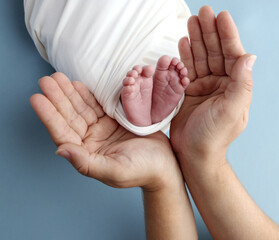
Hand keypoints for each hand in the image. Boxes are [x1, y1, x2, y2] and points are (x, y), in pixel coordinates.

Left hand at [31, 72, 177, 190]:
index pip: (63, 133)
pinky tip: (77, 84)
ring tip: (57, 77)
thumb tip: (60, 151)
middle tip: (46, 80)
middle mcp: (90, 141)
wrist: (165, 163)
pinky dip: (86, 94)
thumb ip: (86, 163)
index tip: (37, 98)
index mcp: (87, 155)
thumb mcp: (115, 170)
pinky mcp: (113, 120)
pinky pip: (97, 105)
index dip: (49, 116)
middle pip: (69, 117)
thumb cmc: (142, 170)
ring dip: (69, 93)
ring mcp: (101, 130)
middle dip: (57, 99)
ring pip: (81, 109)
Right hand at [170, 6, 256, 163]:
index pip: (232, 55)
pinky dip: (185, 55)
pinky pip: (187, 69)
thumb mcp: (231, 110)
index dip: (227, 35)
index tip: (221, 16)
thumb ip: (241, 84)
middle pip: (215, 52)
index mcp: (235, 87)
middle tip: (202, 12)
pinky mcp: (189, 92)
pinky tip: (183, 42)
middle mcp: (221, 84)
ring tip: (191, 21)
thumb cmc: (214, 137)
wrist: (194, 155)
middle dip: (209, 31)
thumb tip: (250, 56)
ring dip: (196, 39)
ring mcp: (205, 87)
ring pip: (200, 57)